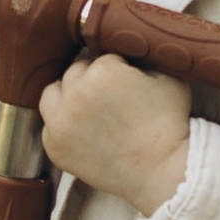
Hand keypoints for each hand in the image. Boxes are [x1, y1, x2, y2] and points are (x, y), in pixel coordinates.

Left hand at [38, 54, 192, 216]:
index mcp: (103, 70)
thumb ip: (144, 57)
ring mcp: (60, 122)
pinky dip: (63, 126)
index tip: (127, 84)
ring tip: (89, 110)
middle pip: (74, 73)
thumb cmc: (170, 125)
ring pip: (52, 94)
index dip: (117, 69)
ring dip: (67, 97)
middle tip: (110, 98)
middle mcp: (75, 93)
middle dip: (90, 81)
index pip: (101, 57)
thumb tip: (130, 48)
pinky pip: (49, 126)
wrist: (164, 171)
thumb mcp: (168, 77)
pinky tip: (84, 132)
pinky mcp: (54, 147)